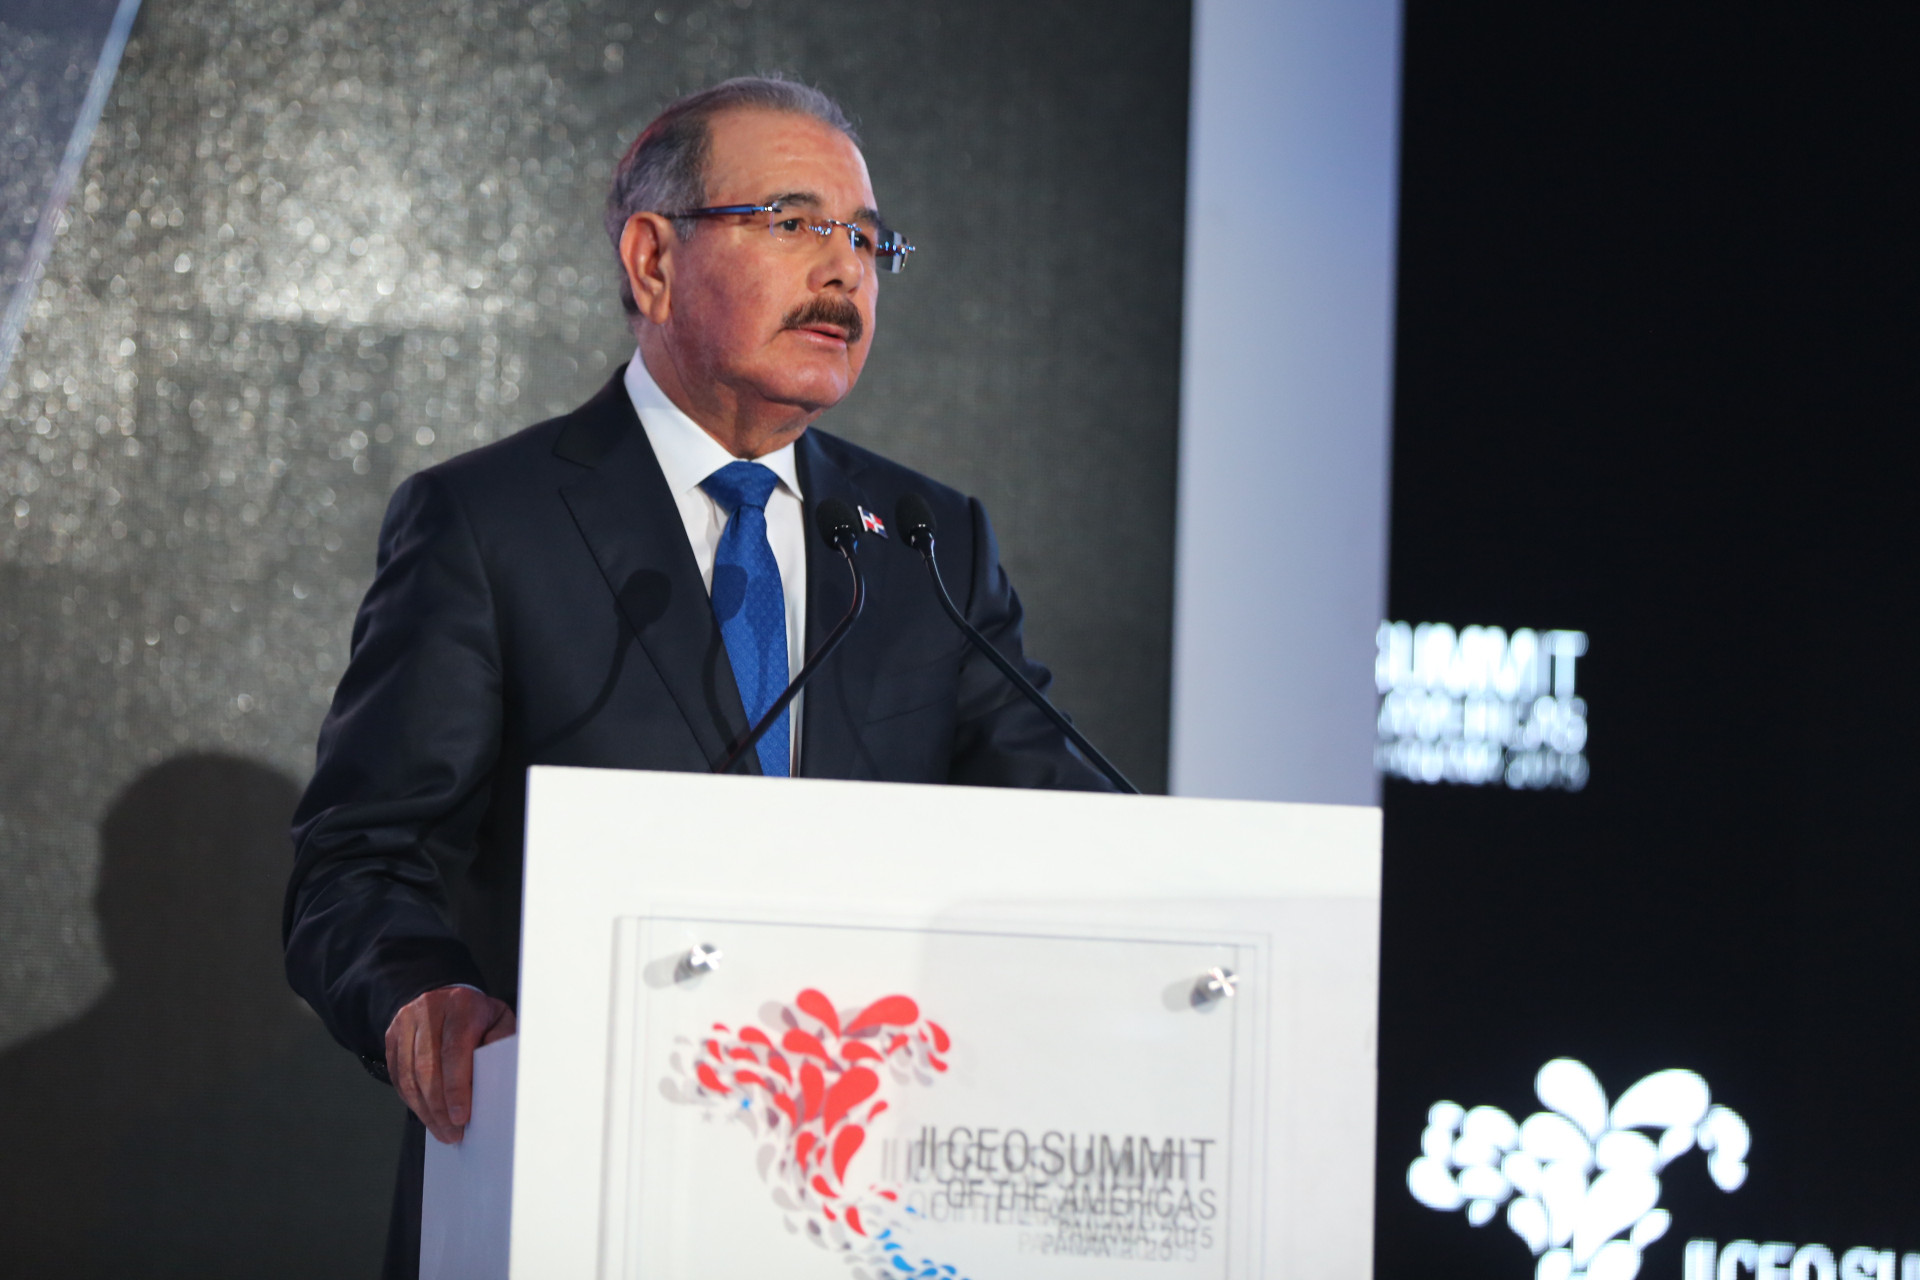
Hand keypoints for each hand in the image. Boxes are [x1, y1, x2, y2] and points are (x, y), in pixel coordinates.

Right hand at [385, 986, 516, 1143]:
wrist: (445, 996)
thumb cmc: (478, 1015)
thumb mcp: (499, 1020)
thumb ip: (501, 1042)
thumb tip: (499, 1074)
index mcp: (462, 1004)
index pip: (455, 1051)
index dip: (456, 1088)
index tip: (462, 1117)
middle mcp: (429, 1009)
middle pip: (427, 1067)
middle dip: (440, 1107)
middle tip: (452, 1133)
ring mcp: (406, 1022)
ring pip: (408, 1075)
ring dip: (425, 1109)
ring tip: (441, 1131)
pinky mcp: (391, 1036)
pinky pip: (397, 1075)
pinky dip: (412, 1100)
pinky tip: (427, 1115)